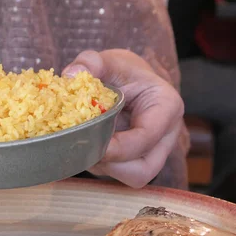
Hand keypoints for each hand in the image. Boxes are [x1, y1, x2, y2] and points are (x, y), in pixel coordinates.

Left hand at [62, 49, 184, 187]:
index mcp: (166, 107)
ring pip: (131, 176)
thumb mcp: (106, 60)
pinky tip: (84, 146)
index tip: (89, 141)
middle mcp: (165, 135)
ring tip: (82, 145)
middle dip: (112, 165)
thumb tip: (70, 75)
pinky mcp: (136, 160)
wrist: (125, 79)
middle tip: (85, 148)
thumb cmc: (119, 69)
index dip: (116, 147)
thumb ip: (89, 62)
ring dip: (104, 167)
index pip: (146, 138)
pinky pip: (119, 173)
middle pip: (144, 169)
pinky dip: (100, 165)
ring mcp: (152, 151)